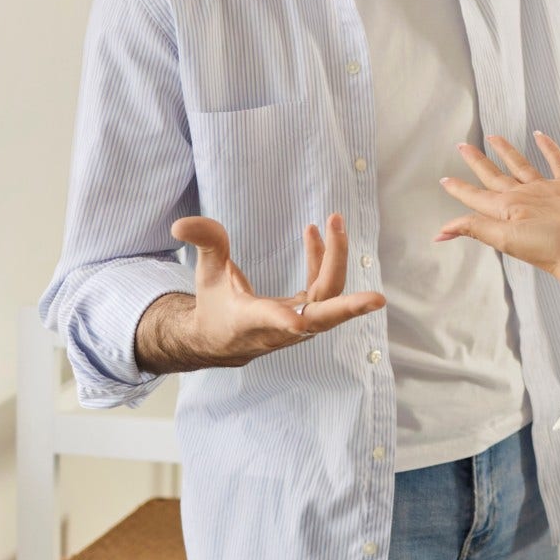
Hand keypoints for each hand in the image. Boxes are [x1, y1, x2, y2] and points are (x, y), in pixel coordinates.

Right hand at [160, 213, 385, 367]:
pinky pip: (325, 286)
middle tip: (377, 299)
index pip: (269, 323)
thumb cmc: (215, 306)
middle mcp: (283, 328)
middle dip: (349, 307)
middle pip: (323, 318)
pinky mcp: (309, 312)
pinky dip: (323, 260)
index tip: (297, 323)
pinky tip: (316, 231)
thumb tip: (181, 223)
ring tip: (334, 220)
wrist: (221, 338)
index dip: (283, 321)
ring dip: (335, 259)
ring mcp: (301, 322)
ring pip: (330, 297)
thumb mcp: (206, 274)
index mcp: (252, 322)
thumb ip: (203, 244)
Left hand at [436, 133, 559, 297]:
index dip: (459, 189)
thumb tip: (441, 233)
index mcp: (506, 210)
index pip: (476, 196)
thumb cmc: (549, 248)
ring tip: (494, 137)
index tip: (444, 180)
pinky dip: (548, 148)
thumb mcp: (505, 237)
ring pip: (521, 165)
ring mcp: (545, 192)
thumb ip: (475, 228)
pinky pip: (555, 162)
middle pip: (494, 175)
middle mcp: (523, 199)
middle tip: (462, 147)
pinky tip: (539, 137)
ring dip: (507, 151)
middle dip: (477, 162)